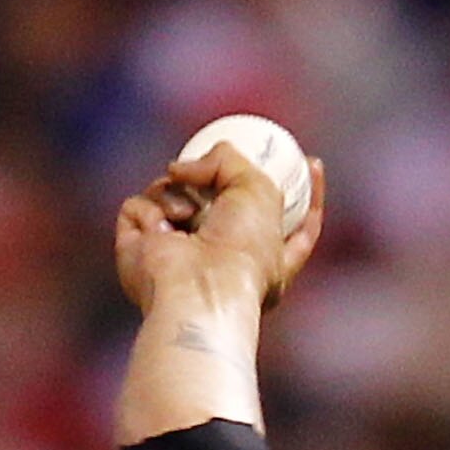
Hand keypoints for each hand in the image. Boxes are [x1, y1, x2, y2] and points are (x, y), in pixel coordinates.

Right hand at [116, 142, 321, 316]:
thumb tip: (182, 169)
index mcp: (267, 259)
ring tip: (187, 214)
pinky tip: (164, 230)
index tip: (312, 162)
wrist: (197, 289)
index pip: (294, 225)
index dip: (307, 193)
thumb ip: (232, 161)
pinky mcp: (140, 249)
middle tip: (211, 166)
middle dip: (215, 179)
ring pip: (171, 193)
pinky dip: (150, 211)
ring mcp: (177, 254)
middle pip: (218, 200)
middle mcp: (221, 259)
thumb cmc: (240, 252)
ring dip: (178, 192)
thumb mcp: (258, 192)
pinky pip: (137, 207)